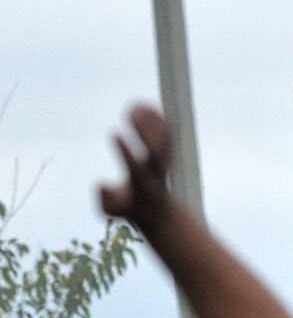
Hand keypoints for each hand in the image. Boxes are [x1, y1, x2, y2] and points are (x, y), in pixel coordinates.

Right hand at [99, 105, 172, 229]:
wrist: (158, 213)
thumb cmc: (131, 209)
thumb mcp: (114, 211)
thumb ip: (105, 201)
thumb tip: (101, 185)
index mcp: (142, 186)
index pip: (135, 166)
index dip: (125, 150)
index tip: (114, 133)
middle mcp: (157, 173)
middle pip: (156, 151)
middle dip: (145, 132)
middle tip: (131, 111)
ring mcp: (164, 164)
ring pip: (164, 140)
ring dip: (152, 122)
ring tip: (134, 104)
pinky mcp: (168, 157)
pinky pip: (167, 136)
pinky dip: (157, 121)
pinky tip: (143, 105)